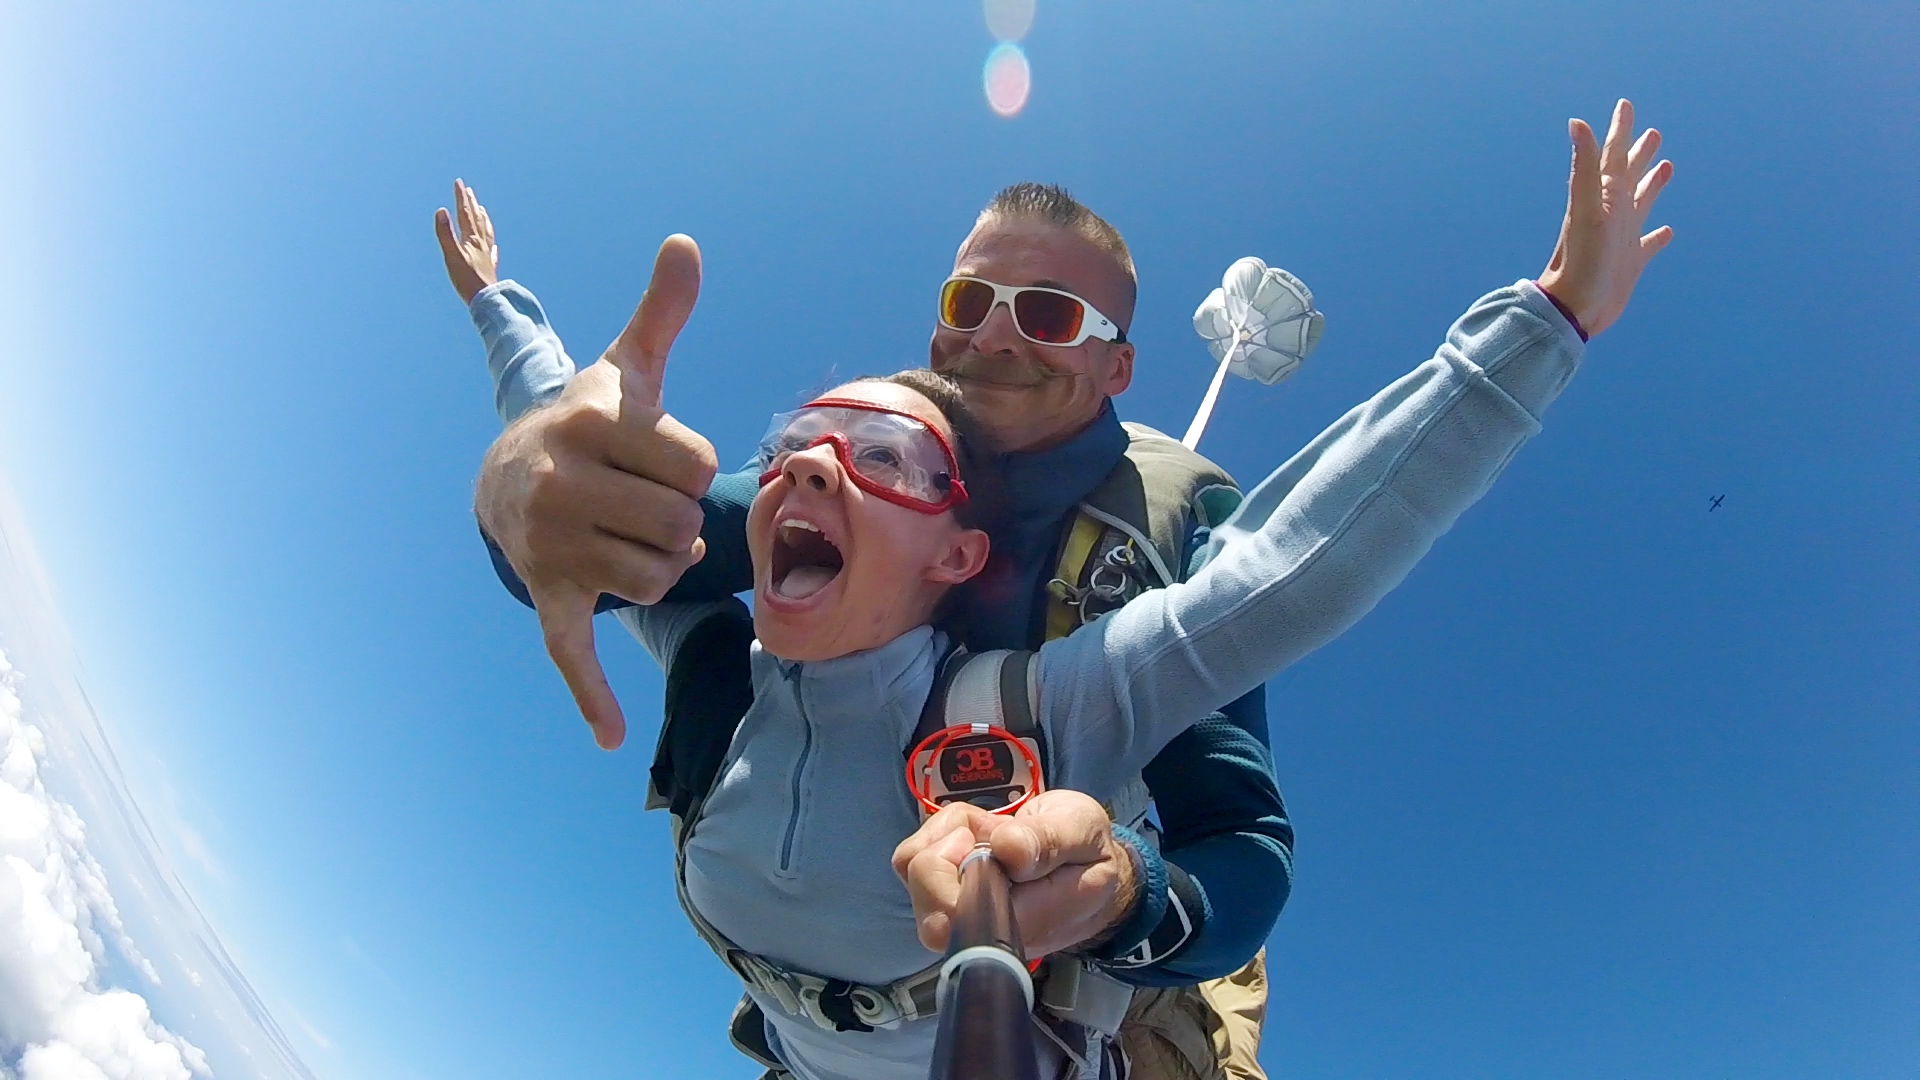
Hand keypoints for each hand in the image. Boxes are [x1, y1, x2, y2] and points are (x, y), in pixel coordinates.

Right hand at [435, 179, 499, 303]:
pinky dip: (491, 243)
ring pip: (486, 232)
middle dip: (471, 203)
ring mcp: (486, 255)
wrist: (486, 300)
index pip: (465, 213)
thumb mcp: (452, 255)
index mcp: (472, 239)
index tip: (459, 183)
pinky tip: (493, 246)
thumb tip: (441, 210)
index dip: (461, 197)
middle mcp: (482, 244)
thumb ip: (445, 233)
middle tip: (468, 190)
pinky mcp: (489, 267)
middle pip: (477, 219)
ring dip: (482, 219)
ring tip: (482, 210)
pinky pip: (491, 250)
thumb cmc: (467, 280)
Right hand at [474, 234, 716, 749]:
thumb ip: (662, 313)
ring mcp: (551, 546)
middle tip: (642, 501)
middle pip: (682, 524)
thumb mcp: (623, 367)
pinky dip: (592, 697)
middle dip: (678, 518)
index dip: (689, 464)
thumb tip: (687, 242)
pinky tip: (613, 736)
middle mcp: (562, 484)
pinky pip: (572, 652)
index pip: (694, 463)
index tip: (654, 456)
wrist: (507, 471)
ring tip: (628, 536)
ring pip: (659, 578)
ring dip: (661, 565)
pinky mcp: (549, 597)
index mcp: (590, 425)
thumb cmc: (590, 423)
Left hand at [892, 791, 1138, 956]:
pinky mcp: (942, 890)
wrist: (1089, 866)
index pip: (960, 919)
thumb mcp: (1084, 832)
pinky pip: (910, 859)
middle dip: (946, 852)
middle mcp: (984, 931)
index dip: (961, 872)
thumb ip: (1050, 841)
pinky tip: (972, 832)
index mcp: (1024, 925)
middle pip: (927, 906)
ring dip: (945, 835)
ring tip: (989, 832)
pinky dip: (936, 832)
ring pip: (911, 873)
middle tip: (991, 836)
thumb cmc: (1088, 852)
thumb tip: (1006, 848)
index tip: (993, 842)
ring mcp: (958, 912)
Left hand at [1536, 99, 1675, 337]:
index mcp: (1602, 196)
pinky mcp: (1631, 263)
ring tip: (1666, 166)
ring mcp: (1622, 237)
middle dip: (1639, 153)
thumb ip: (1584, 166)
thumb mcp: (1586, 207)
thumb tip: (1576, 122)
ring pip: (1641, 203)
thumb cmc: (1581, 258)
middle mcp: (1612, 213)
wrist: (1575, 307)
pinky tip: (1667, 232)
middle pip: (1628, 175)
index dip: (1619, 130)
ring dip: (1652, 185)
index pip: (1612, 155)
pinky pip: (1648, 243)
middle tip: (1653, 132)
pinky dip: (1657, 236)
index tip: (1625, 105)